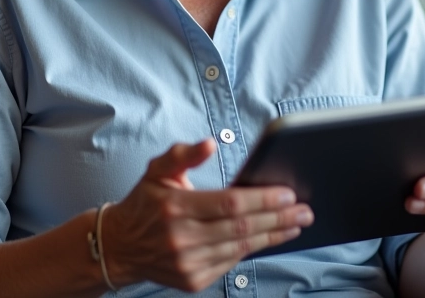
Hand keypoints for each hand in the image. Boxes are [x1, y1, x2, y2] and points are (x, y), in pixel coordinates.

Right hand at [102, 138, 312, 291]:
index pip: (228, 203)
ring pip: (241, 248)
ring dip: (273, 235)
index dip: (261, 199)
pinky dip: (254, 249)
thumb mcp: (157, 170)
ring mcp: (188, 263)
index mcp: (175, 206)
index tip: (286, 192)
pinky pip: (232, 263)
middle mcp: (182, 238)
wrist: (120, 246)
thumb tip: (210, 143)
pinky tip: (271, 237)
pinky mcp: (193, 280)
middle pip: (241, 228)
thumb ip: (183, 154)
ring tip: (297, 222)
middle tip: (304, 209)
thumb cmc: (144, 202)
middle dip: (277, 218)